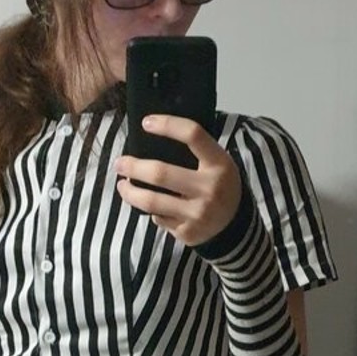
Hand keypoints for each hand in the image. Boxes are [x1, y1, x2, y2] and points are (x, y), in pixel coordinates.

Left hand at [114, 116, 241, 245]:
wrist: (236, 226)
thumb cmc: (220, 186)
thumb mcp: (218, 164)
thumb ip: (195, 152)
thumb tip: (153, 137)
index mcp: (219, 163)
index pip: (193, 135)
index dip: (167, 125)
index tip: (146, 123)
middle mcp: (210, 188)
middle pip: (160, 174)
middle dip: (134, 167)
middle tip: (120, 163)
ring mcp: (198, 213)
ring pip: (152, 202)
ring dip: (130, 192)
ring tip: (121, 186)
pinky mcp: (188, 232)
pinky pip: (159, 219)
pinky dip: (152, 212)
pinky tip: (152, 208)